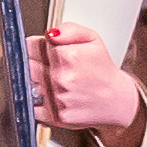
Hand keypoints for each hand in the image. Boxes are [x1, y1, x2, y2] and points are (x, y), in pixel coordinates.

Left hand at [32, 22, 142, 140]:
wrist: (118, 100)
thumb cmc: (103, 70)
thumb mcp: (92, 39)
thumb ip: (69, 29)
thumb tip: (50, 34)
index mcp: (69, 56)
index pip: (32, 46)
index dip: (37, 48)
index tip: (45, 52)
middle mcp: (61, 78)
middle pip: (28, 66)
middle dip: (36, 65)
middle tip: (53, 67)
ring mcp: (57, 98)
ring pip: (29, 85)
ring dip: (37, 83)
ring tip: (58, 82)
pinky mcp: (55, 116)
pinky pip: (32, 106)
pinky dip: (38, 102)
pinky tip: (54, 98)